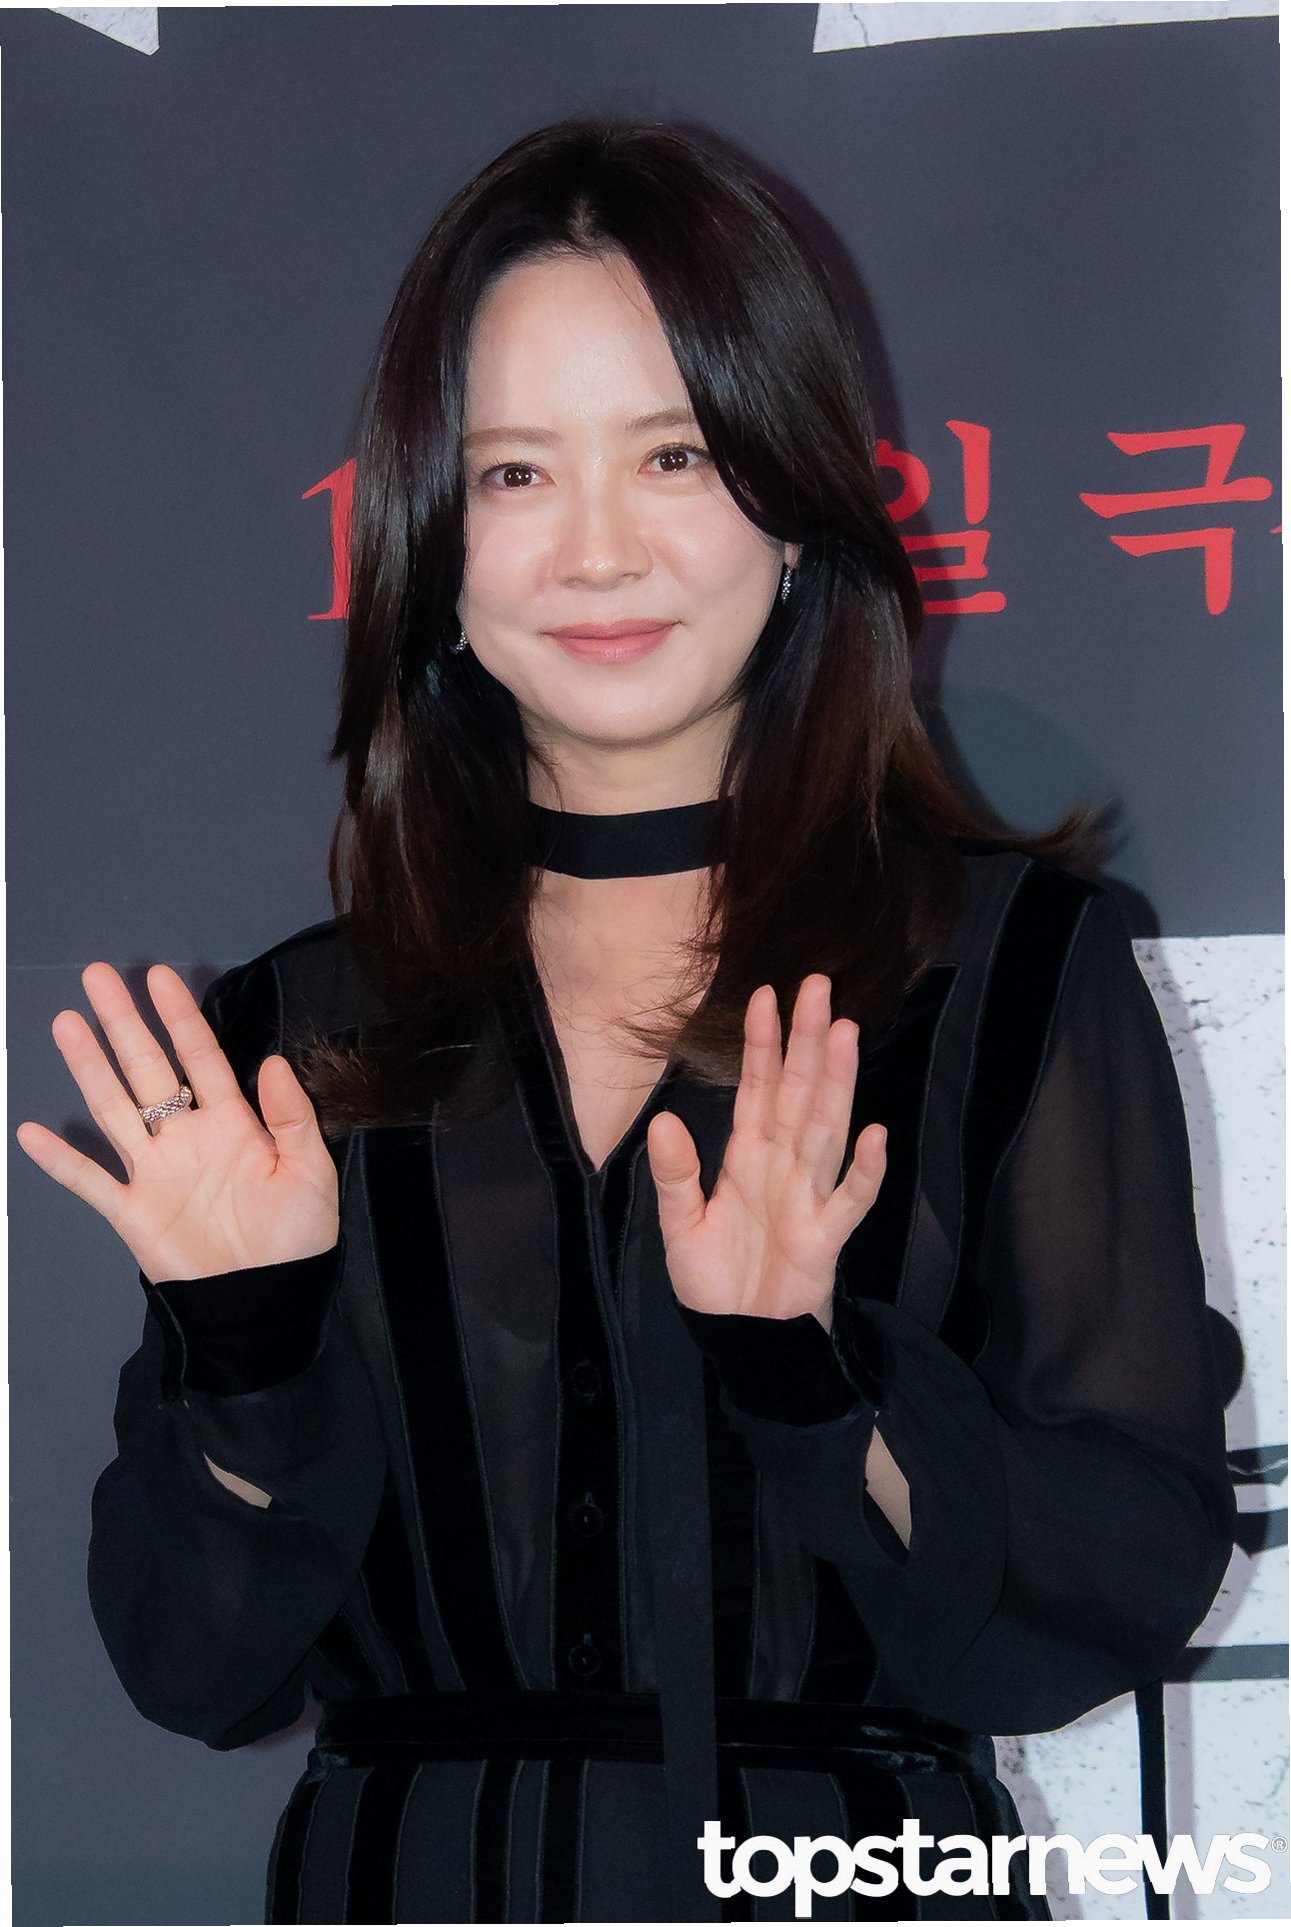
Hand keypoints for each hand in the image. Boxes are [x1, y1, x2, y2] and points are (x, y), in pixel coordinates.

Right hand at [16, 962, 338, 1283]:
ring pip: (114, 1108)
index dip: (180, 1017)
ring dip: (90, 1068)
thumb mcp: (310, 1171)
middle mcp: (186, 1137)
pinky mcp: (132, 1212)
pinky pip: (90, 1182)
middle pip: (148, 1069)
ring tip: (67, 1023)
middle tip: (99, 976)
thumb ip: (291, 1116)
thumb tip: (271, 1060)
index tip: (159, 977)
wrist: (268, 1300)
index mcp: (231, 1123)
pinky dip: (61, 1160)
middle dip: (124, 1023)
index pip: (201, 1057)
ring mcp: (154, 1172)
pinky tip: (30, 1132)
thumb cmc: (296, 1237)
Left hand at [646, 974, 885, 1323]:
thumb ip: (675, 1175)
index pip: (757, 1088)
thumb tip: (663, 1121)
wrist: (742, 1336)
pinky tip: (877, 1135)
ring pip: (826, 1128)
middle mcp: (783, 1164)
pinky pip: (849, 1200)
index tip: (766, 995)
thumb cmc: (715, 1278)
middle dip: (806, 1042)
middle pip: (798, 1093)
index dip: (762, 1044)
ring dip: (836, 1083)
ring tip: (843, 1034)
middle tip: (818, 986)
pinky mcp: (826, 1236)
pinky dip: (865, 1171)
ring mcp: (809, 1196)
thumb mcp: (680, 1226)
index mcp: (747, 1156)